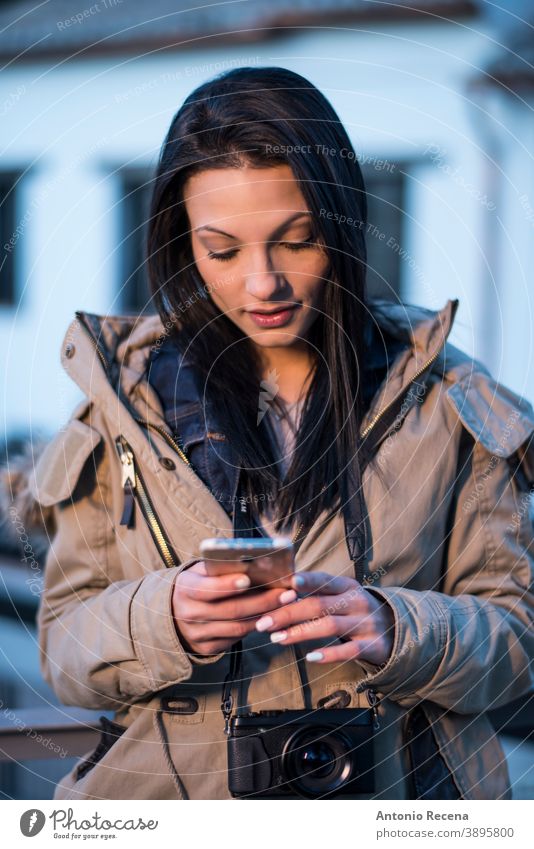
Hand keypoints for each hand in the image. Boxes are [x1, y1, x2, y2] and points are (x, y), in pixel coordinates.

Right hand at [172, 560, 296, 655]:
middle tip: (286, 593)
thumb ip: (220, 568)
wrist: (174, 612)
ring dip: (265, 616)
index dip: (227, 585)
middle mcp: (189, 614)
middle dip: (262, 601)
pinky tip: (270, 617)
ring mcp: (197, 634)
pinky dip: (255, 627)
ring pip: (237, 627)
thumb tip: (254, 563)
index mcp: (185, 589)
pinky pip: (236, 638)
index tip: (249, 579)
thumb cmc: (197, 584)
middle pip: (230, 610)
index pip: (206, 589)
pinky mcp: (207, 648)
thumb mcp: (201, 572)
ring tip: (285, 604)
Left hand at [254, 571, 394, 665]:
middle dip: (288, 613)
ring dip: (300, 632)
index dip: (307, 580)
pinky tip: (311, 656)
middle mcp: (356, 601)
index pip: (324, 580)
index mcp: (346, 585)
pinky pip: (349, 650)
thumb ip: (316, 593)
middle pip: (319, 605)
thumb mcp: (341, 595)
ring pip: (329, 626)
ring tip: (277, 638)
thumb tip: (279, 593)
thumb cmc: (354, 610)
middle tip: (264, 622)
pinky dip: (329, 653)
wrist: (395, 629)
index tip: (288, 582)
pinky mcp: (372, 645)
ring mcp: (365, 623)